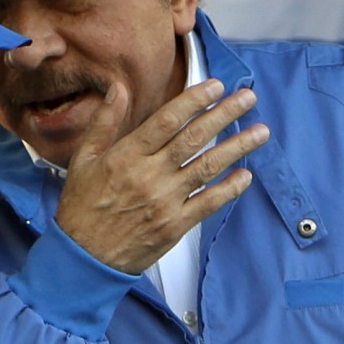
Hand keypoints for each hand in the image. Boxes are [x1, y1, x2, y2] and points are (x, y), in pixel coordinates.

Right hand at [55, 79, 268, 274]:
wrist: (84, 257)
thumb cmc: (81, 208)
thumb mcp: (83, 160)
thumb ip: (104, 122)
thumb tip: (118, 88)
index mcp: (126, 156)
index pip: (167, 120)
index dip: (194, 100)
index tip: (216, 86)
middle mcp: (149, 176)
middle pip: (194, 138)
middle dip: (225, 115)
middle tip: (248, 98)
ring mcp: (165, 201)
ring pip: (208, 167)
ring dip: (238, 147)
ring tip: (261, 132)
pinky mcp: (175, 225)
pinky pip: (209, 203)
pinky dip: (230, 189)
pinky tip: (246, 176)